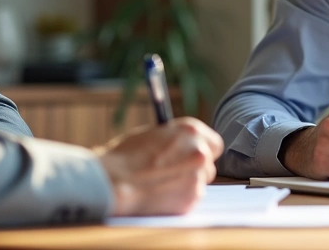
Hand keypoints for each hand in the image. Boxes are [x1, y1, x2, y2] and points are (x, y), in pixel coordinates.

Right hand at [96, 117, 223, 216]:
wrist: (114, 182)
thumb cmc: (125, 157)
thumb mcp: (152, 135)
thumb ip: (174, 140)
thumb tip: (183, 147)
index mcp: (190, 130)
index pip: (214, 143)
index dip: (204, 150)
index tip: (193, 156)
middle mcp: (199, 152)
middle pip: (208, 165)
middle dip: (195, 170)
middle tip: (174, 174)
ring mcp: (197, 177)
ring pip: (199, 184)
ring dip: (185, 185)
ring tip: (160, 185)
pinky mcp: (191, 199)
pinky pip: (190, 199)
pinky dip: (179, 199)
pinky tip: (159, 195)